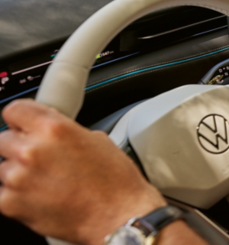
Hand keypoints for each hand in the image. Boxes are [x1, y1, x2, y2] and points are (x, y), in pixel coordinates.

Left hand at [0, 99, 165, 244]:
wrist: (119, 216)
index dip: (20, 118)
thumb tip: (55, 135)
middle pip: (3, 139)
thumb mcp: (98, 141)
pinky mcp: (11, 204)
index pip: (15, 110)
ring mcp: (18, 178)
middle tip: (38, 158)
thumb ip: (67, 132)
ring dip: (16, 173)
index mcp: (54, 128)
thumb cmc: (116, 182)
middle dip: (18, 147)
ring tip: (43, 182)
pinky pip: (2, 194)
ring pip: (1, 167)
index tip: (23, 125)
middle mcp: (32, 150)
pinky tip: (39, 198)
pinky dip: (16, 196)